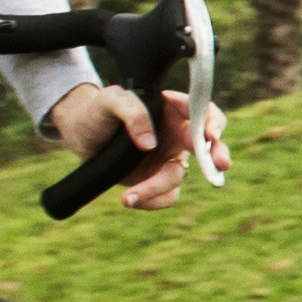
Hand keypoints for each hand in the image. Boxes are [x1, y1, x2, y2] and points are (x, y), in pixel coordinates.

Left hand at [43, 81, 212, 209]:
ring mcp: (168, 158)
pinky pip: (167, 196)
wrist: (80, 134)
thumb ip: (131, 111)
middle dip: (217, 156)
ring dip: (157, 189)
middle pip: (208, 146)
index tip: (211, 135)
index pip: (202, 112)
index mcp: (172, 109)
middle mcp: (177, 134)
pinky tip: (129, 198)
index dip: (213, 123)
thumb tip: (149, 143)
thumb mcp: (110, 101)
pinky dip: (152, 201)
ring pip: (178, 177)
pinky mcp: (156, 179)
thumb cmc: (98, 110)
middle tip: (221, 166)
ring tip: (129, 196)